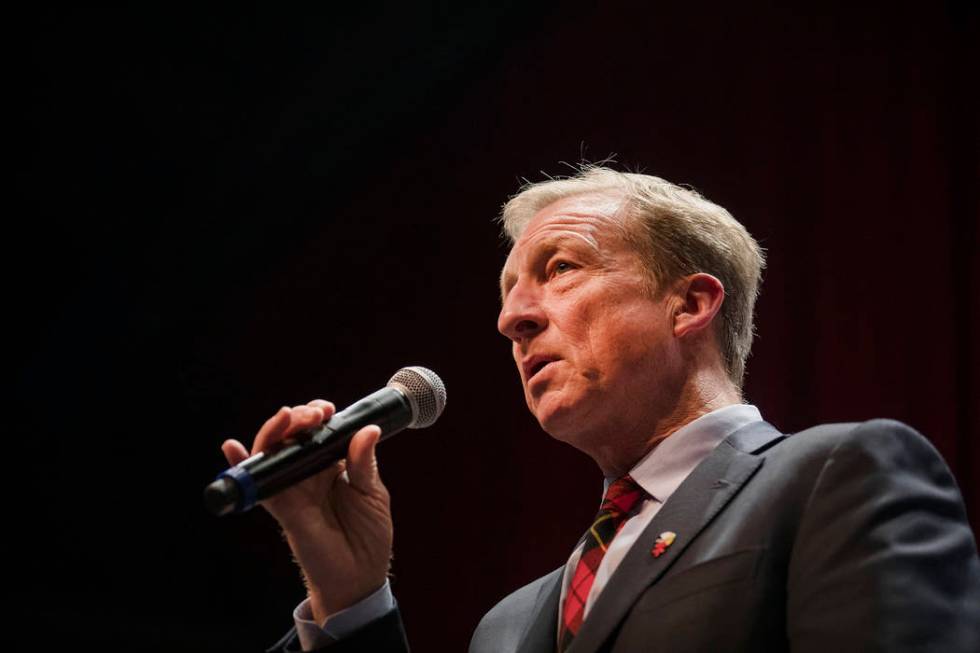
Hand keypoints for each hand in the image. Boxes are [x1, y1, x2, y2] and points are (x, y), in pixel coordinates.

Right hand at [221, 400, 392, 622]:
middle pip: (294, 436)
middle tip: (313, 415)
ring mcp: (294, 488)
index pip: (320, 431)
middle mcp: (310, 472)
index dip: (318, 415)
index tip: (326, 410)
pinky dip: (243, 466)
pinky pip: (260, 485)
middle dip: (299, 418)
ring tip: (287, 418)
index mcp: (334, 463)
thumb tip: (368, 430)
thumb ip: (364, 463)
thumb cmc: (369, 534)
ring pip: (275, 453)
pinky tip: (232, 447)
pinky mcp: (282, 507)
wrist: (359, 576)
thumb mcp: (372, 494)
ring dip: (276, 431)